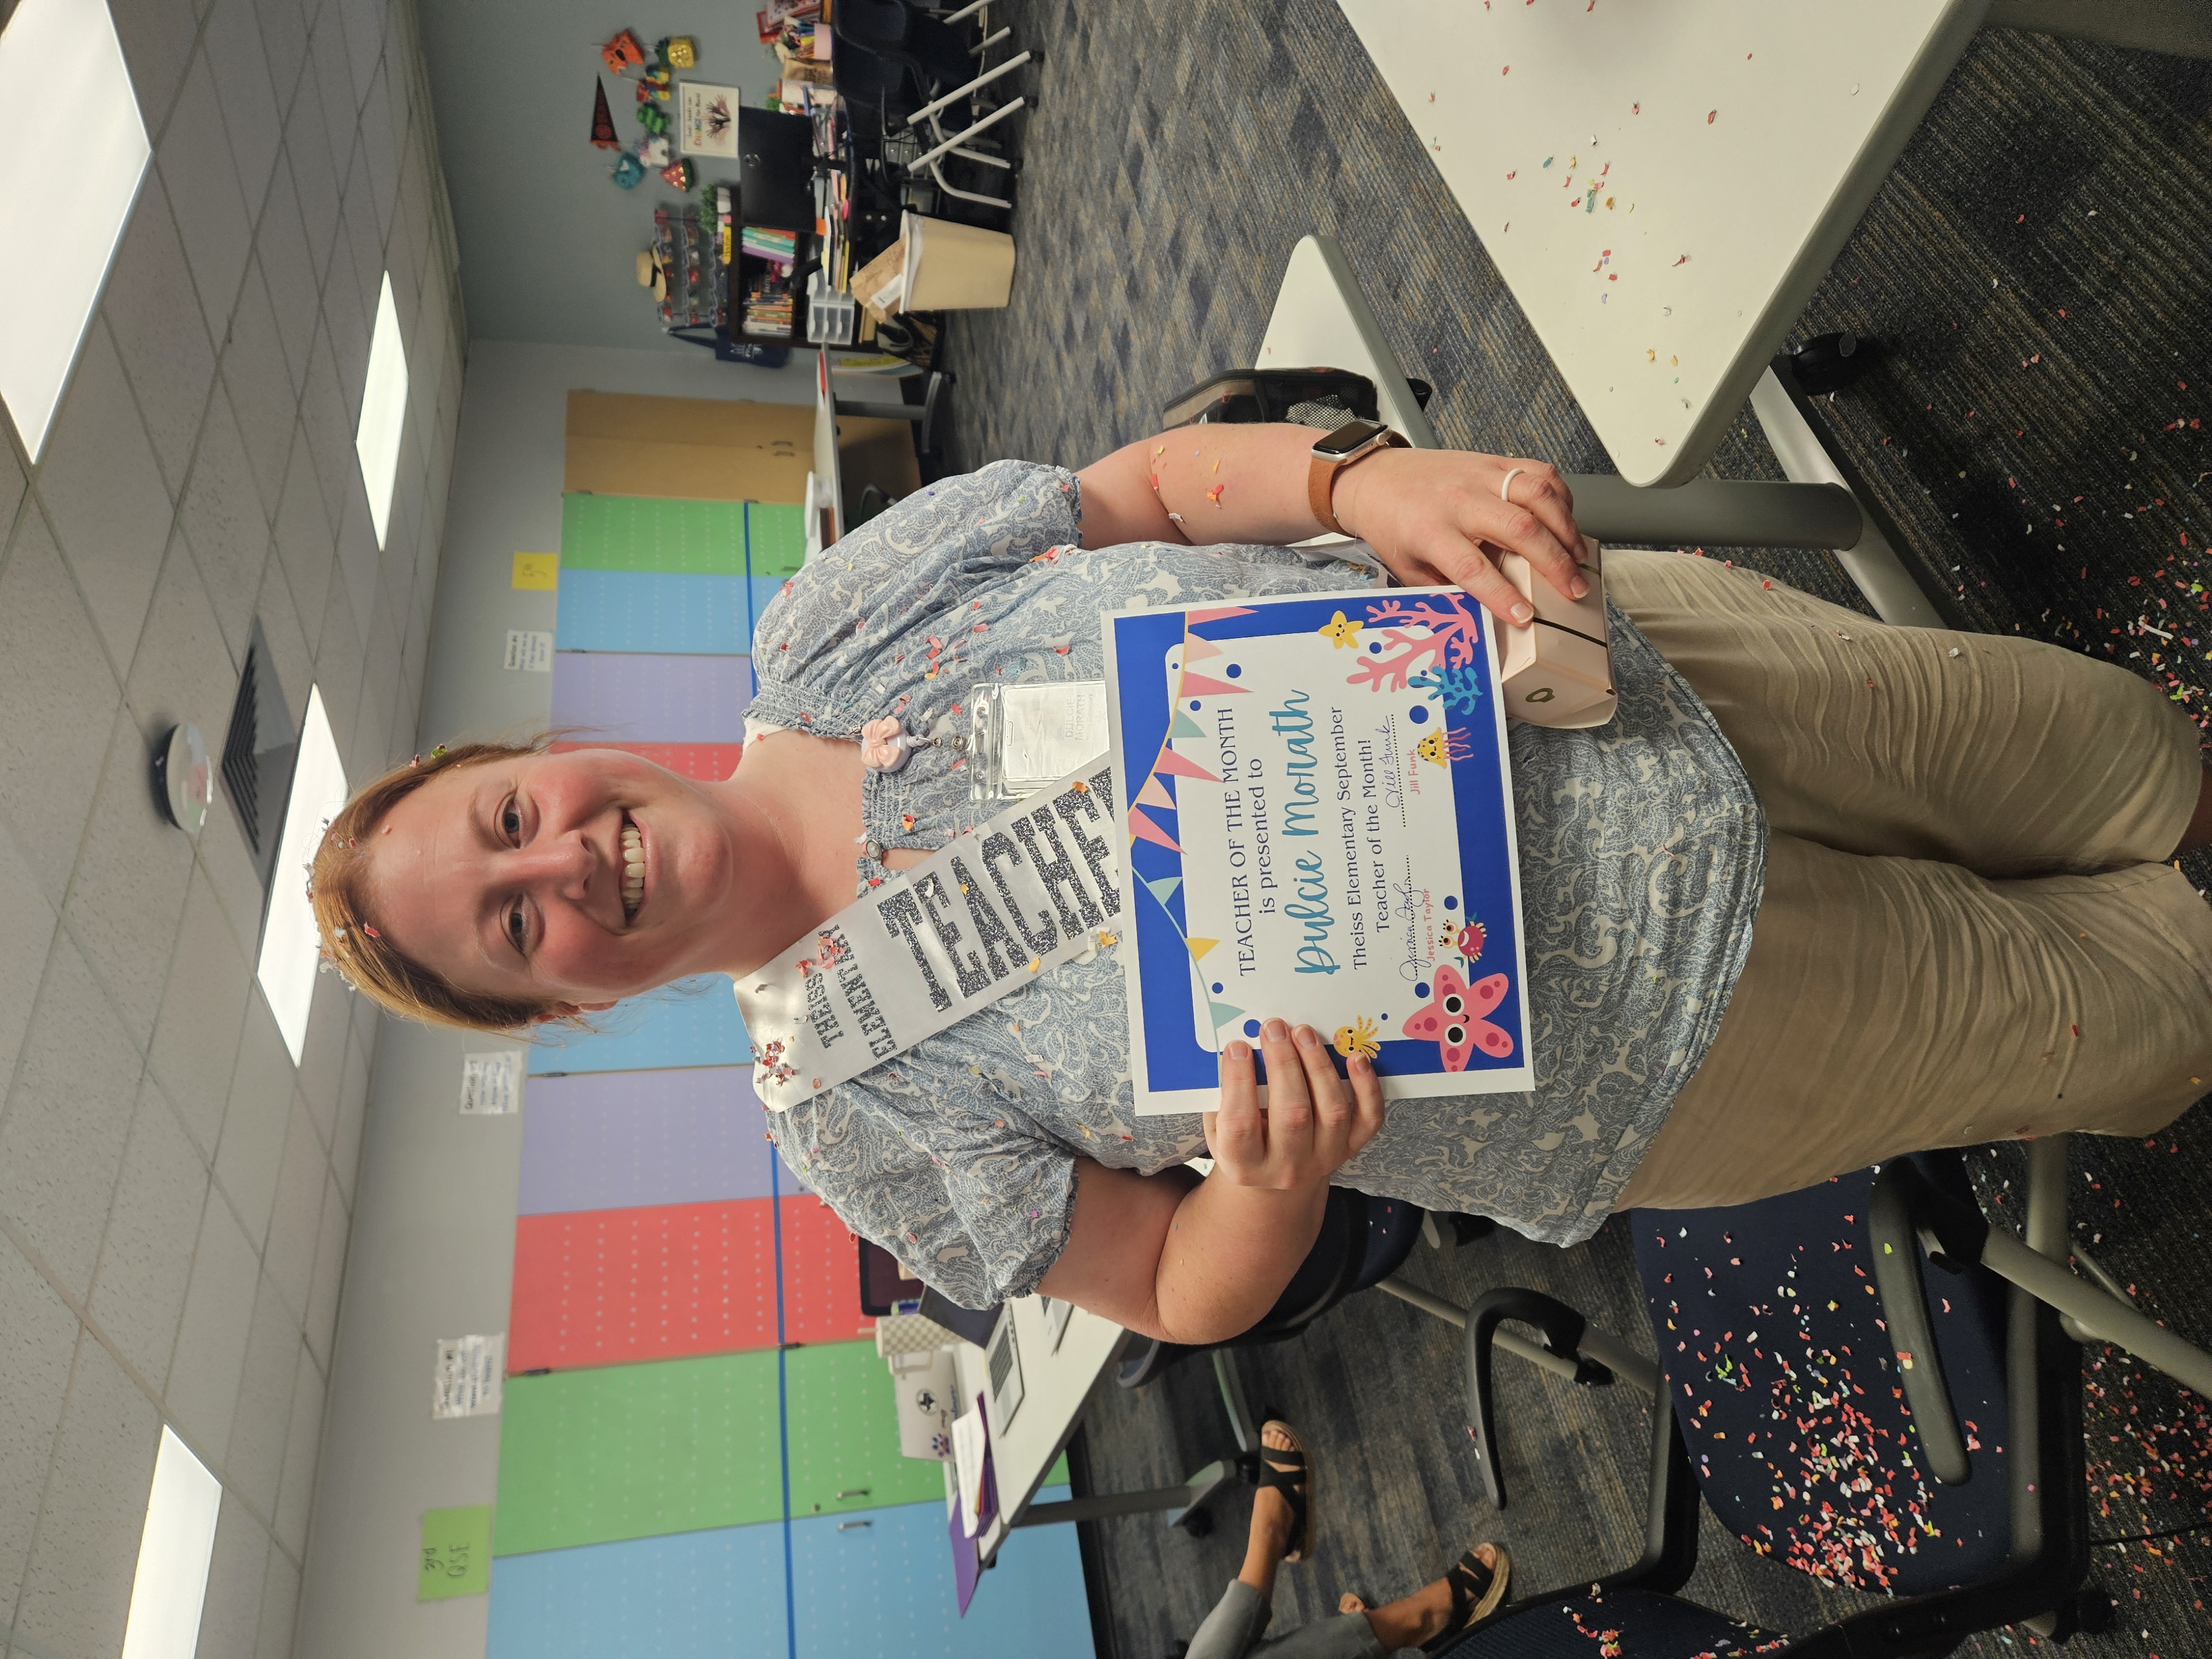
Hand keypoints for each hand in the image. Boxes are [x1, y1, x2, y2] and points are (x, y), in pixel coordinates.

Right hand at [1205, 1019, 1385, 1190]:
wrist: (1277, 1174)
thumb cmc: (1245, 1142)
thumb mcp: (1220, 1129)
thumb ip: (1225, 1096)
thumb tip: (1237, 1047)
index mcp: (1245, 1165)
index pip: (1240, 1124)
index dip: (1238, 1082)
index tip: (1237, 1046)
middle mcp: (1287, 1167)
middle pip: (1292, 1114)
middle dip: (1284, 1063)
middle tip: (1274, 1028)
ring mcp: (1323, 1158)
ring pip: (1332, 1112)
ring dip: (1319, 1066)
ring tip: (1303, 1033)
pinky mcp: (1350, 1148)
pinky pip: (1368, 1118)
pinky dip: (1367, 1087)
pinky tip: (1356, 1058)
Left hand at [1331, 448, 1584, 625]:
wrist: (1375, 478)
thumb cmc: (1392, 524)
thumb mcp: (1408, 569)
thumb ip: (1446, 589)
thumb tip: (1483, 614)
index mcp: (1432, 532)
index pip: (1473, 568)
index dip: (1502, 595)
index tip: (1524, 616)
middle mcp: (1459, 500)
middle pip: (1519, 529)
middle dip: (1554, 563)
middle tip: (1572, 589)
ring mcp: (1479, 476)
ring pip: (1537, 494)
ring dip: (1566, 528)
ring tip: (1578, 556)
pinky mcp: (1492, 460)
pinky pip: (1538, 471)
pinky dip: (1561, 495)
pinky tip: (1565, 519)